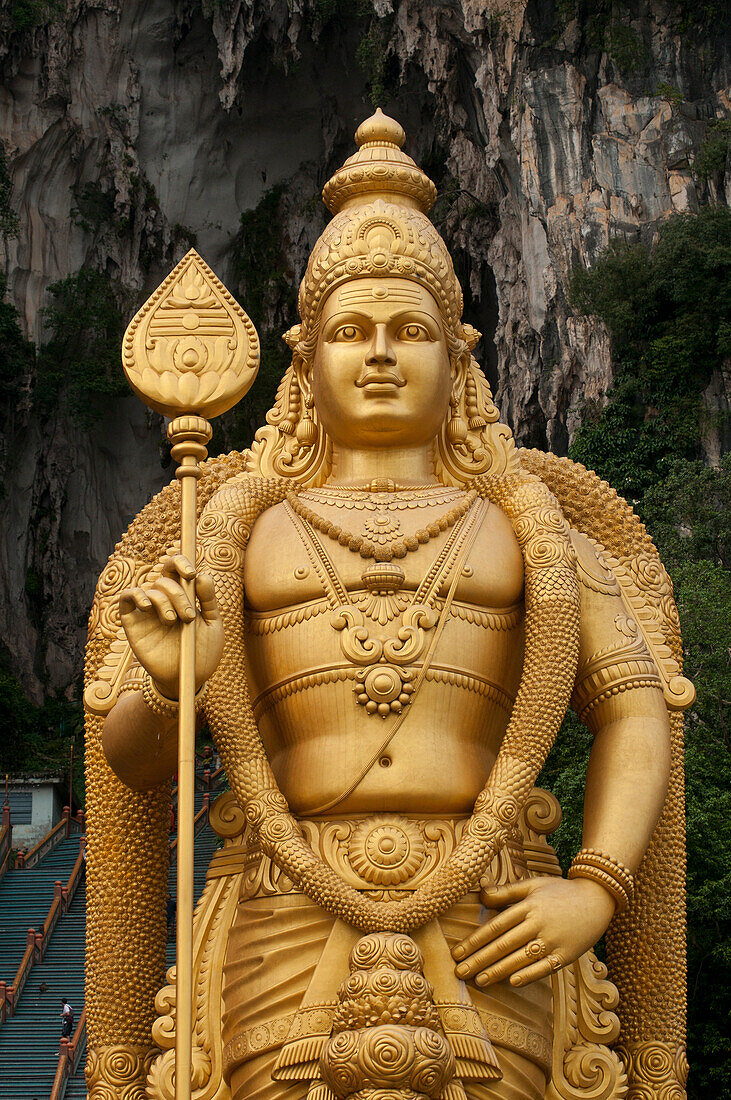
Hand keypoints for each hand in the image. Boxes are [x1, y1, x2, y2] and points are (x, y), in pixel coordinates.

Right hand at [118, 554, 223, 697]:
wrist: (188, 678)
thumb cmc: (202, 652)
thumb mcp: (212, 625)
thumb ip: (208, 600)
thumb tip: (203, 574)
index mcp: (185, 597)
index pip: (177, 569)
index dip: (181, 562)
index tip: (191, 573)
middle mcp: (165, 600)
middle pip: (165, 578)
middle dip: (178, 593)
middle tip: (188, 616)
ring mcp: (148, 611)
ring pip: (151, 589)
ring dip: (164, 601)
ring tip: (173, 622)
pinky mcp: (133, 623)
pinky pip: (127, 598)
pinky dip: (136, 595)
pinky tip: (148, 606)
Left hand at [451, 875, 615, 987]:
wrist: (597, 899)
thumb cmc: (560, 891)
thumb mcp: (534, 885)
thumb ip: (507, 891)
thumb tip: (480, 895)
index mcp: (528, 906)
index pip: (496, 926)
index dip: (475, 940)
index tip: (458, 952)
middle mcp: (538, 923)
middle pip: (504, 945)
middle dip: (480, 960)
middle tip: (460, 972)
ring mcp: (553, 940)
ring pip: (521, 958)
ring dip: (498, 971)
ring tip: (480, 980)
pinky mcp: (567, 954)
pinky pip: (545, 967)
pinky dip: (529, 975)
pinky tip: (512, 982)